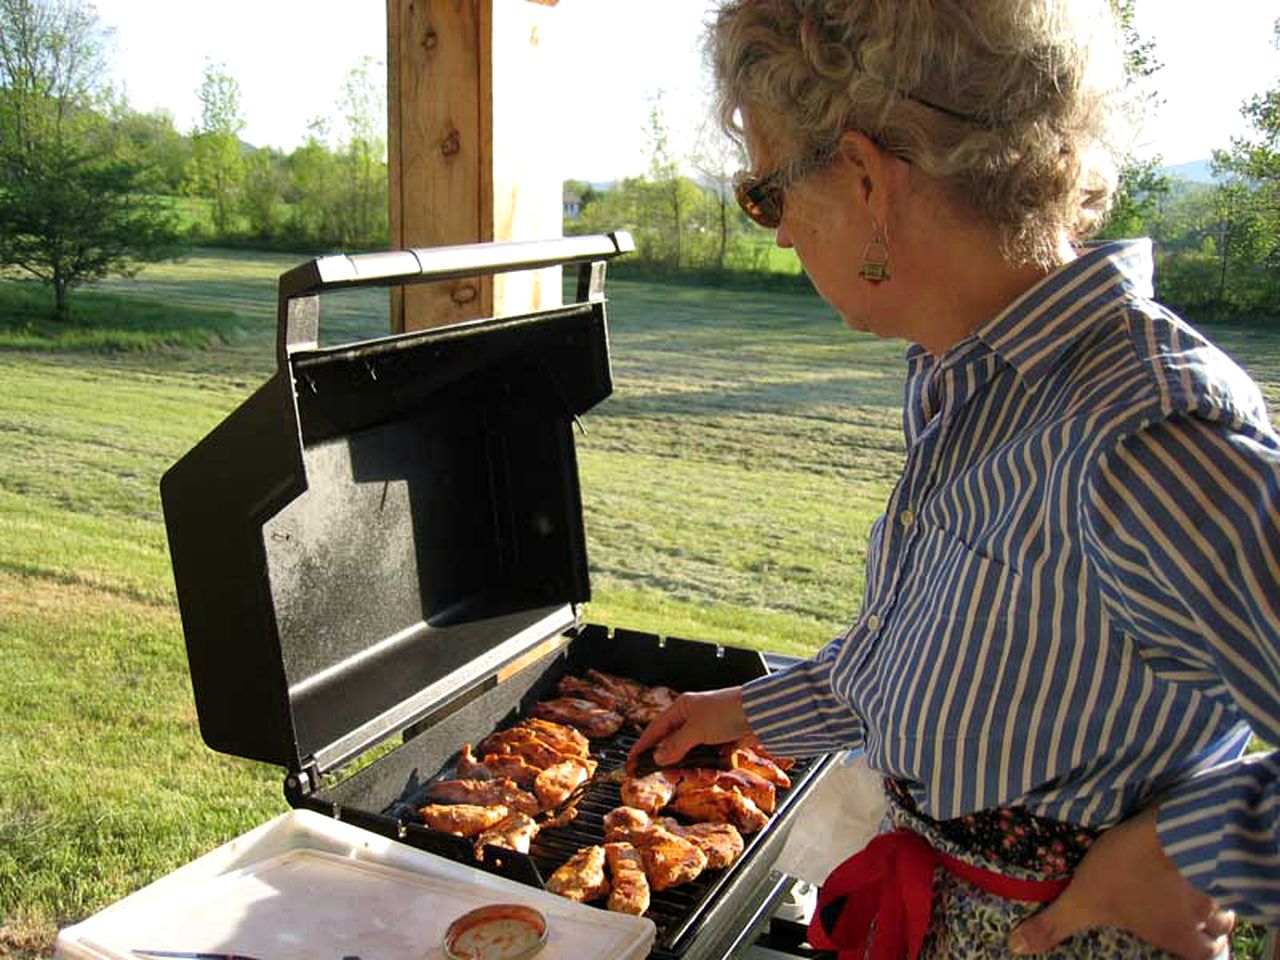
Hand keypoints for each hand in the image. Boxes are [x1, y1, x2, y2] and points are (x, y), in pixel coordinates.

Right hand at [627, 686, 749, 769]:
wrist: (761, 714)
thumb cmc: (727, 712)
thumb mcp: (696, 729)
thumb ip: (676, 745)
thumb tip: (658, 758)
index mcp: (682, 709)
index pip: (655, 730)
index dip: (643, 746)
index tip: (631, 762)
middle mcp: (692, 719)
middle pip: (673, 746)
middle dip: (672, 764)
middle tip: (672, 778)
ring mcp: (708, 731)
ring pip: (691, 756)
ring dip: (692, 769)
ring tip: (698, 776)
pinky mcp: (722, 742)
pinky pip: (708, 760)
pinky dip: (708, 768)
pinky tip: (711, 773)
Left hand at [1008, 805, 1234, 958]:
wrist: (1171, 827)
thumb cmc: (1128, 870)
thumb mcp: (1083, 899)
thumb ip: (1053, 925)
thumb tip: (1017, 947)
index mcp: (1179, 937)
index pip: (1205, 958)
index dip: (1201, 954)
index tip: (1192, 947)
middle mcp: (1205, 918)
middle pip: (1219, 935)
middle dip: (1209, 931)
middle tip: (1190, 921)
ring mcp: (1217, 886)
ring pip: (1225, 906)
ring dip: (1212, 902)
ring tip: (1193, 893)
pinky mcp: (1220, 853)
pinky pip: (1225, 872)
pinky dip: (1215, 872)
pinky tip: (1200, 860)